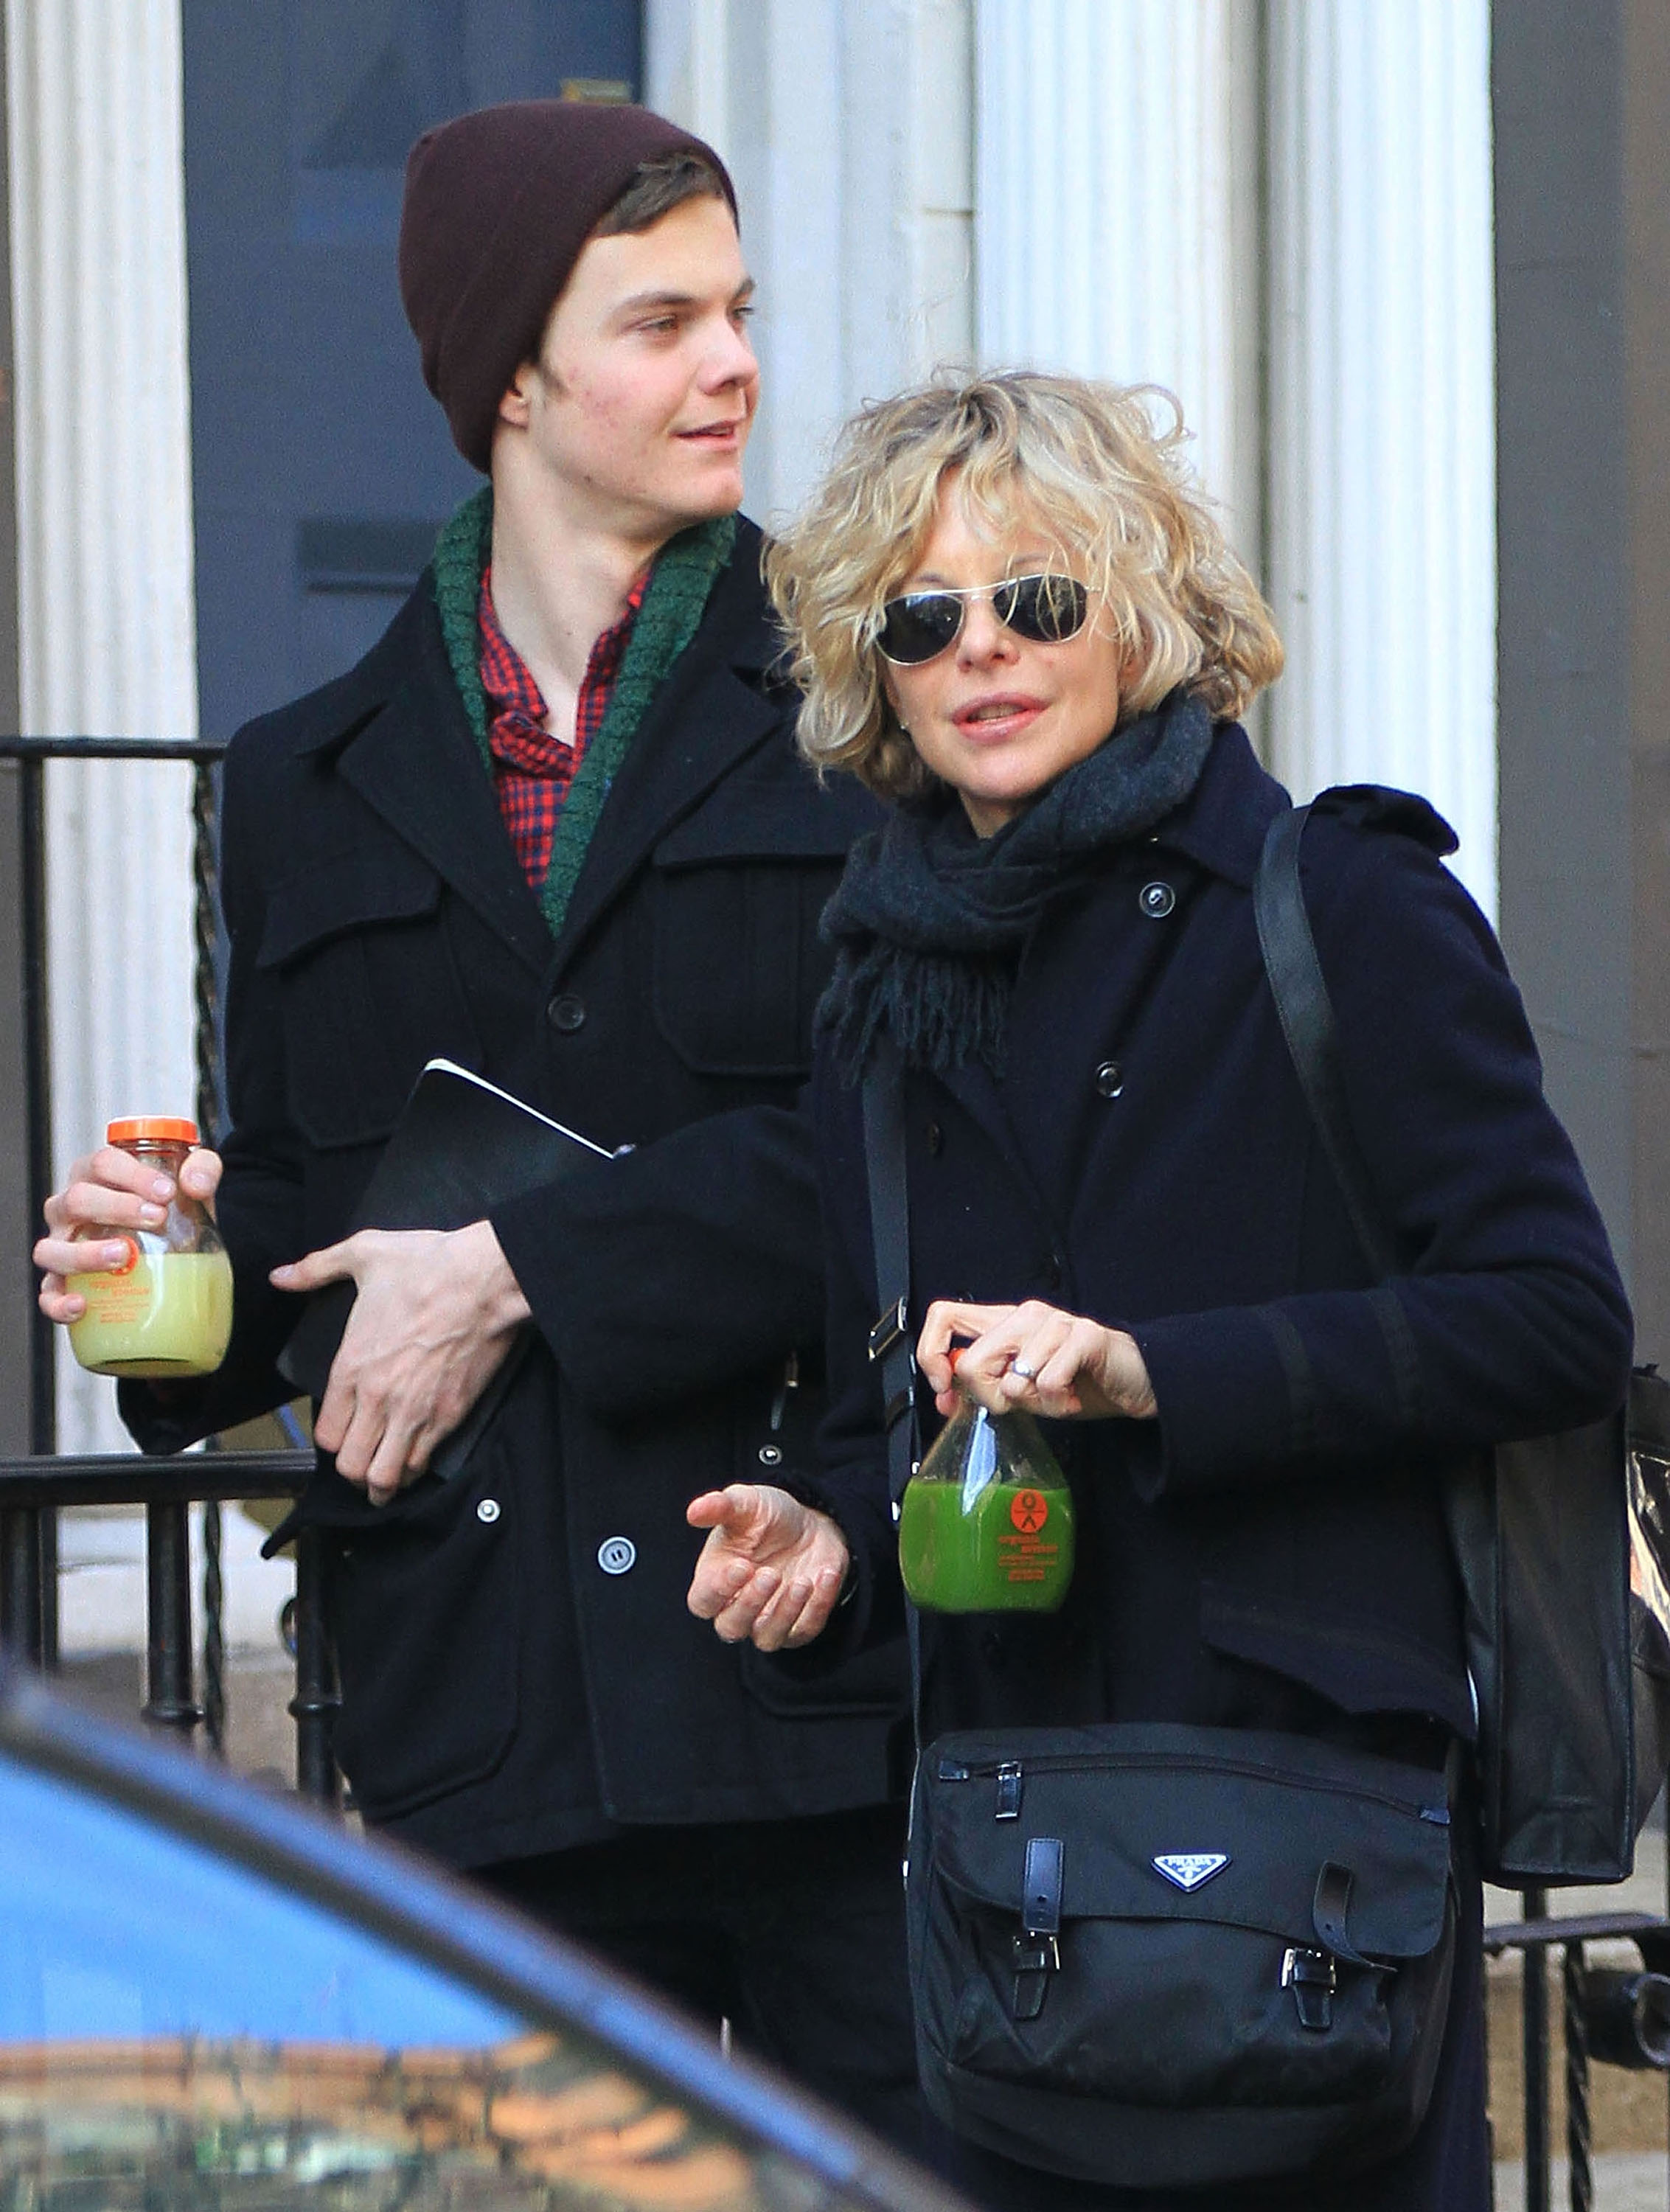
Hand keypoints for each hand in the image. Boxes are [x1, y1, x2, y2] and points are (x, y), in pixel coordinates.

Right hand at [35, 1144, 222, 1324]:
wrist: (168, 1247)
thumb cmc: (167, 1208)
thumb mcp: (191, 1183)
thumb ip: (202, 1169)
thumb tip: (195, 1183)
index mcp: (96, 1176)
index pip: (103, 1164)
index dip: (133, 1175)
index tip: (167, 1191)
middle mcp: (70, 1209)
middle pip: (77, 1199)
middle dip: (116, 1207)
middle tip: (157, 1218)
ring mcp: (61, 1246)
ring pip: (51, 1249)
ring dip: (84, 1254)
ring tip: (122, 1255)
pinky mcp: (61, 1283)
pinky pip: (48, 1295)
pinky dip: (58, 1302)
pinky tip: (82, 1305)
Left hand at [271, 1220, 529, 1504]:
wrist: (487, 1279)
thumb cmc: (430, 1265)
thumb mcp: (364, 1253)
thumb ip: (317, 1267)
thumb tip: (281, 1276)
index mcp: (352, 1365)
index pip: (326, 1434)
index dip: (331, 1440)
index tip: (341, 1433)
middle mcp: (378, 1398)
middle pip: (350, 1466)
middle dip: (352, 1472)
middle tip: (360, 1465)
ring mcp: (415, 1411)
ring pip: (386, 1477)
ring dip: (382, 1484)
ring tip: (384, 1481)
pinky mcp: (450, 1415)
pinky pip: (423, 1463)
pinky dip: (416, 1470)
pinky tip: (416, 1462)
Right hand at [686, 1484, 849, 1650]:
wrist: (809, 1524)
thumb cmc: (766, 1517)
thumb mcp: (747, 1503)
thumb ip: (721, 1507)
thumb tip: (693, 1511)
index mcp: (714, 1580)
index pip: (703, 1601)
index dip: (718, 1590)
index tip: (742, 1566)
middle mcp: (737, 1607)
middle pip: (730, 1627)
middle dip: (751, 1604)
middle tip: (771, 1574)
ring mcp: (769, 1621)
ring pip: (768, 1638)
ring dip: (785, 1613)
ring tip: (802, 1581)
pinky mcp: (800, 1624)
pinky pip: (807, 1628)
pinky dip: (818, 1606)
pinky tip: (826, 1575)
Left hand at [917, 1298, 1157, 1422]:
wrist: (1134, 1380)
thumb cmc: (1077, 1381)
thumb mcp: (1022, 1387)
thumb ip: (985, 1386)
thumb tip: (945, 1400)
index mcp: (1003, 1321)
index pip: (943, 1316)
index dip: (933, 1355)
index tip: (947, 1390)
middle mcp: (1024, 1314)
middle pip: (972, 1361)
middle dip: (991, 1399)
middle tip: (1020, 1404)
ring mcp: (1054, 1322)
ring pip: (1012, 1378)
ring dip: (1035, 1404)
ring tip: (1057, 1398)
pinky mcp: (1084, 1336)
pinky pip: (1049, 1383)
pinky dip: (1060, 1405)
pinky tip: (1073, 1398)